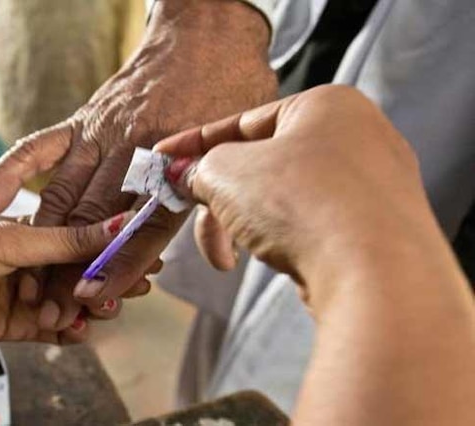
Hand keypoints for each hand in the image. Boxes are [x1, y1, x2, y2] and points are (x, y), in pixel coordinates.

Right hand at [0, 0, 276, 328]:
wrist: (205, 34)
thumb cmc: (227, 87)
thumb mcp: (240, 147)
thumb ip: (220, 209)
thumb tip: (220, 262)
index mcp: (174, 162)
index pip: (143, 228)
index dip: (119, 267)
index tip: (97, 298)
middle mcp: (130, 151)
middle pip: (94, 220)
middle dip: (72, 266)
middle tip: (53, 304)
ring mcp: (100, 135)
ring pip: (63, 195)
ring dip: (41, 239)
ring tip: (25, 277)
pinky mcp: (81, 119)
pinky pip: (36, 147)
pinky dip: (8, 173)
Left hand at [0, 213, 132, 344]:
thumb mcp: (12, 238)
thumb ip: (66, 240)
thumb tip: (117, 224)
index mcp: (30, 231)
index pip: (80, 239)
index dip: (109, 247)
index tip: (139, 250)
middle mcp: (30, 263)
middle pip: (80, 274)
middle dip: (107, 280)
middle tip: (138, 285)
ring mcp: (23, 295)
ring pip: (68, 303)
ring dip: (90, 307)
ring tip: (108, 308)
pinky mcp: (13, 325)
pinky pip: (49, 331)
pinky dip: (68, 332)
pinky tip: (84, 331)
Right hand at [155, 85, 432, 306]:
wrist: (376, 274)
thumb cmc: (300, 203)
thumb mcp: (228, 173)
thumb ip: (200, 167)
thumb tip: (188, 176)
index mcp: (327, 105)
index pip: (243, 121)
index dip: (194, 145)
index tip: (161, 162)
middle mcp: (359, 136)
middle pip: (264, 165)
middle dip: (221, 200)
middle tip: (196, 226)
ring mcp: (374, 184)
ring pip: (285, 198)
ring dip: (246, 224)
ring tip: (229, 257)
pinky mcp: (379, 228)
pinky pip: (314, 223)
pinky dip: (283, 238)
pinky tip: (276, 259)